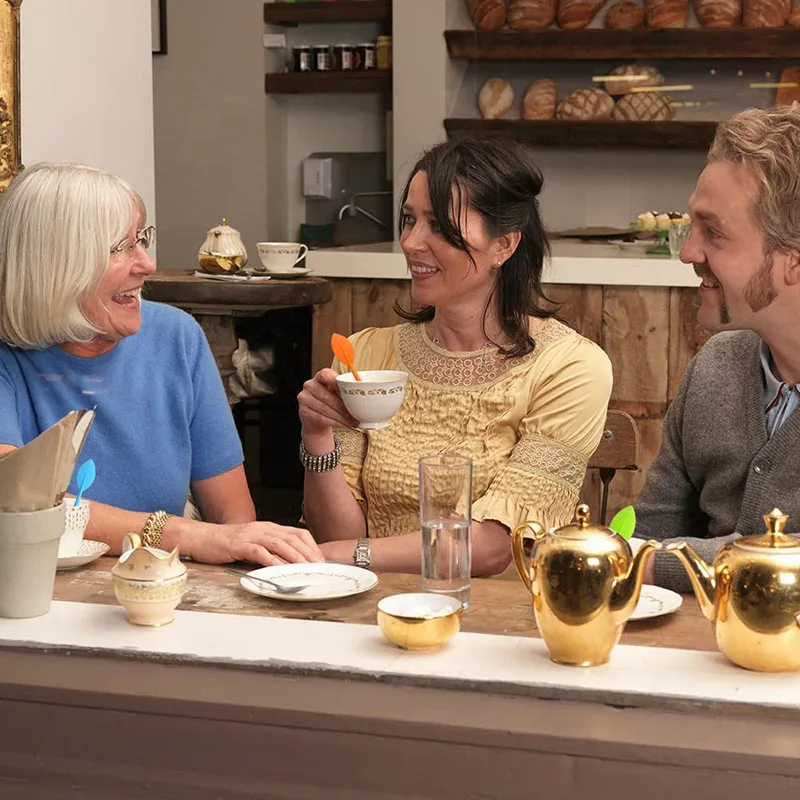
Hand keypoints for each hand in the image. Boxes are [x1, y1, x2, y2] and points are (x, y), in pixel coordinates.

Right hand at [189, 521, 324, 566]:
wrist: (201, 537)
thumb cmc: (227, 543)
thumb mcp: (253, 541)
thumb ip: (269, 548)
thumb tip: (288, 562)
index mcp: (269, 527)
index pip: (298, 533)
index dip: (312, 545)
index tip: (321, 559)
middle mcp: (263, 528)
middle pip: (293, 538)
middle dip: (309, 553)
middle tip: (320, 567)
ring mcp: (252, 536)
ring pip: (280, 544)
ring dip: (296, 557)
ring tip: (306, 569)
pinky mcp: (240, 545)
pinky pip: (260, 553)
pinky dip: (272, 561)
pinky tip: (281, 570)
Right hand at [297, 368, 357, 441]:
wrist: (316, 418)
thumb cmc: (331, 402)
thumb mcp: (338, 393)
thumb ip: (347, 390)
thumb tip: (368, 393)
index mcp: (321, 376)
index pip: (326, 374)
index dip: (337, 383)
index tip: (350, 392)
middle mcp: (310, 385)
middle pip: (328, 396)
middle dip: (344, 408)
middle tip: (357, 416)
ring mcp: (304, 398)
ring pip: (325, 409)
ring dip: (342, 417)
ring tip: (353, 422)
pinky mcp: (303, 411)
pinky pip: (321, 418)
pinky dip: (335, 422)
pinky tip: (344, 425)